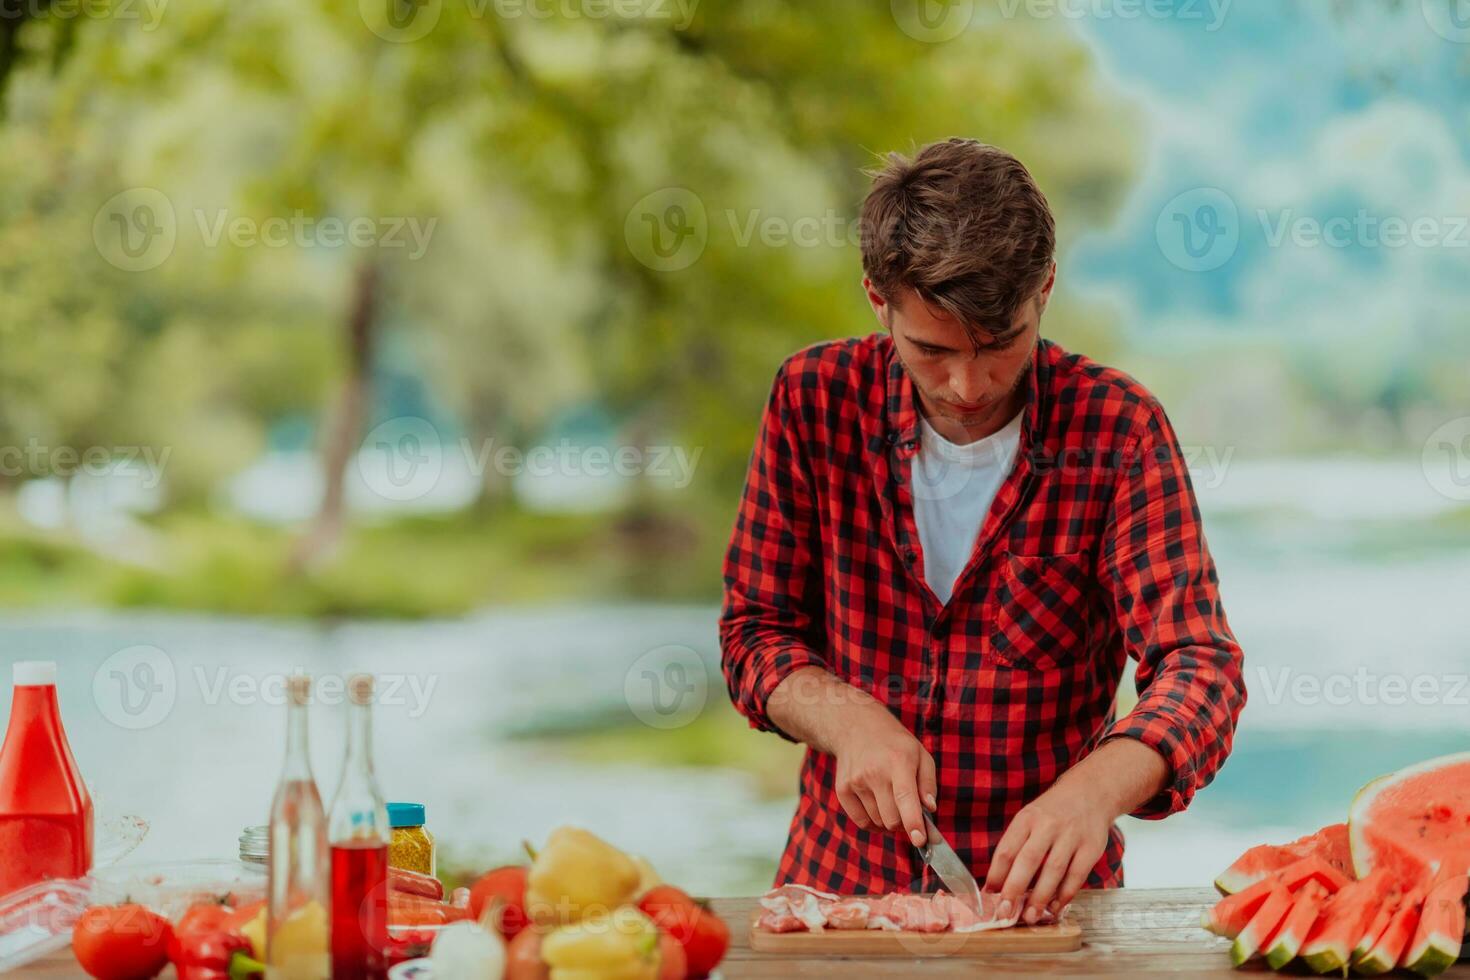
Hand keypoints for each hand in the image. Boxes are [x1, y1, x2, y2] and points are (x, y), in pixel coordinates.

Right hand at [767, 667, 939, 849]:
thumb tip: (930, 809)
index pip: (905, 798)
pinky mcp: (843, 790)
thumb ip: (928, 783)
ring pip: (878, 822)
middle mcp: (874, 772)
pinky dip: (873, 822)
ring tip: (890, 799)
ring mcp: (855, 782)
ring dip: (889, 820)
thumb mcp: (920, 753)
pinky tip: (878, 806)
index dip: (913, 822)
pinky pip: (862, 822)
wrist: (855, 727)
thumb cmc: (894, 743)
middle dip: (904, 823)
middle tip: (909, 812)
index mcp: (898, 761)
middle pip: (892, 819)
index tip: (920, 840)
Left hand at [983, 738, 1168, 921]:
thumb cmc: (1052, 813)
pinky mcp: (1091, 847)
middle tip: (1005, 912)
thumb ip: (1015, 847)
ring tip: (1030, 916)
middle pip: (1028, 860)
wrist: (1091, 792)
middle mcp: (1048, 825)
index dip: (996, 875)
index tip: (989, 895)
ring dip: (1040, 897)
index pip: (1007, 849)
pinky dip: (1065, 894)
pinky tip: (1055, 907)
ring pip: (1053, 870)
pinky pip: (1076, 875)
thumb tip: (996, 884)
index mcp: (1027, 818)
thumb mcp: (1029, 819)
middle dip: (1015, 888)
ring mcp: (1071, 836)